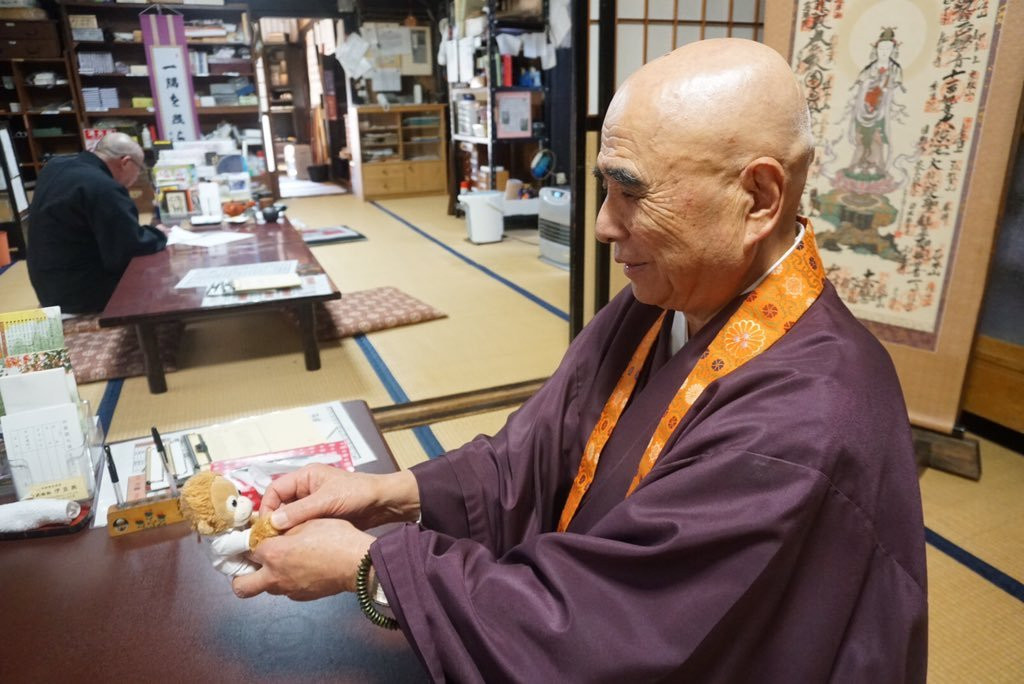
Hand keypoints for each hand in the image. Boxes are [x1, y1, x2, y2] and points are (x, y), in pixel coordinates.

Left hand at [231, 519, 372, 599]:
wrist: (357, 563)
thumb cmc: (335, 538)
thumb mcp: (308, 521)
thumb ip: (284, 526)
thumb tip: (273, 528)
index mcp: (272, 554)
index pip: (247, 548)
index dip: (251, 540)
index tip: (257, 535)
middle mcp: (274, 576)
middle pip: (241, 586)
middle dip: (240, 575)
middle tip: (250, 563)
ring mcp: (288, 590)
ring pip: (265, 587)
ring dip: (267, 576)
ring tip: (283, 561)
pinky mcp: (302, 597)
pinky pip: (286, 590)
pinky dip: (288, 580)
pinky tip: (303, 568)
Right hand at [260, 464, 418, 531]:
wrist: (383, 504)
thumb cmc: (357, 494)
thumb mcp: (327, 500)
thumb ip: (300, 511)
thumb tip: (272, 522)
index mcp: (305, 477)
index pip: (275, 490)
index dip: (267, 507)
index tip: (265, 527)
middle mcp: (305, 489)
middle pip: (280, 505)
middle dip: (275, 521)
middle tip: (271, 541)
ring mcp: (312, 504)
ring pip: (290, 518)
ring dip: (286, 530)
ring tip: (282, 546)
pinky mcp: (320, 517)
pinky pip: (302, 526)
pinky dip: (297, 535)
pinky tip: (296, 546)